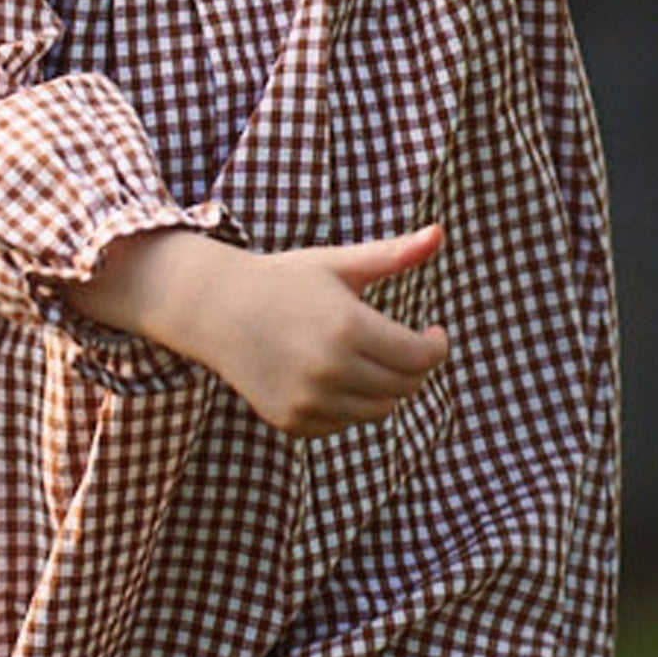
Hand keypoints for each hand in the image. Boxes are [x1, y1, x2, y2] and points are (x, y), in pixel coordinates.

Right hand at [71, 225, 446, 438]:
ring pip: (377, 410)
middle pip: (404, 386)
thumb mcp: (338, 264)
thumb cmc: (285, 280)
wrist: (217, 309)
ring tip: (371, 359)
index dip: (436, 346)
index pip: (420, 357)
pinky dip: (349, 404)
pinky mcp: (291, 420)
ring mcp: (308, 400)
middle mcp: (330, 370)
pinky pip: (343, 422)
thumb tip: (440, 233)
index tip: (434, 333)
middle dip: (414, 367)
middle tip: (405, 346)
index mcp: (348, 328)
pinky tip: (336, 375)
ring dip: (385, 387)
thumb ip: (393, 255)